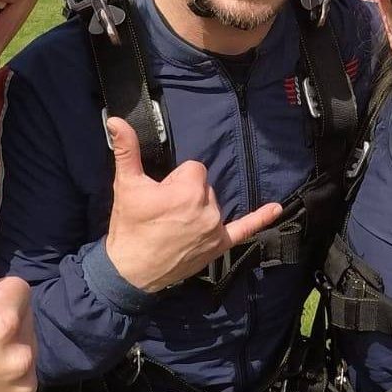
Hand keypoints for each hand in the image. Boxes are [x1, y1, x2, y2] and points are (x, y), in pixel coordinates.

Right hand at [104, 117, 282, 291]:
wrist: (130, 272)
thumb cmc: (129, 227)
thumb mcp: (126, 185)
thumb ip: (126, 149)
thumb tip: (115, 119)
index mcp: (189, 190)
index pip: (194, 168)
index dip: (175, 180)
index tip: (161, 195)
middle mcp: (208, 208)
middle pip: (204, 186)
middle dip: (186, 194)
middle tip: (164, 213)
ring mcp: (215, 228)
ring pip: (214, 204)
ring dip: (199, 209)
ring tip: (175, 226)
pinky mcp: (219, 244)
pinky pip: (245, 229)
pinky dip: (261, 219)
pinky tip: (276, 208)